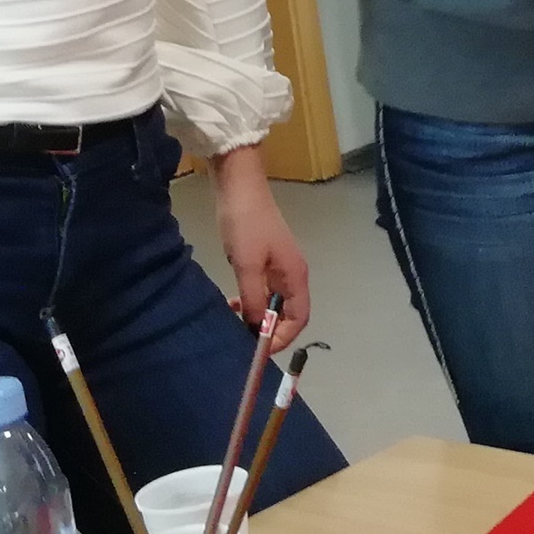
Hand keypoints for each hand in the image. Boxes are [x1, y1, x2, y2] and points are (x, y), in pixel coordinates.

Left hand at [209, 145, 310, 349]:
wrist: (239, 185)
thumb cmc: (246, 224)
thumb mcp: (247, 265)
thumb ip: (254, 299)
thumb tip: (258, 328)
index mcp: (295, 276)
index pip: (299, 318)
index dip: (282, 338)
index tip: (258, 348)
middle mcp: (292, 273)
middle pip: (288, 313)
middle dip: (268, 328)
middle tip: (241, 333)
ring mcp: (279, 265)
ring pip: (274, 302)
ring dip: (257, 313)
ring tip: (233, 314)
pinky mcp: (266, 258)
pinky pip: (263, 289)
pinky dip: (251, 299)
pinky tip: (233, 298)